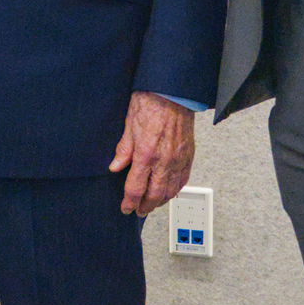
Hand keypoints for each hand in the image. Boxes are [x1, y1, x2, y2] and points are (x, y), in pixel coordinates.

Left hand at [109, 91, 194, 215]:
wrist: (172, 92)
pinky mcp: (188, 155)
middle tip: (138, 212)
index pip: (136, 187)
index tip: (125, 208)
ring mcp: (178, 159)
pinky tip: (170, 192)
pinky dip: (176, 190)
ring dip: (161, 202)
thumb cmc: (150, 103)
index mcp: (146, 154)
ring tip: (152, 205)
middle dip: (145, 207)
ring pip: (171, 190)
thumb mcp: (128, 125)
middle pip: (155, 195)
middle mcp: (164, 160)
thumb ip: (123, 150)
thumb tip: (115, 167)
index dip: (129, 202)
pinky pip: (183, 179)